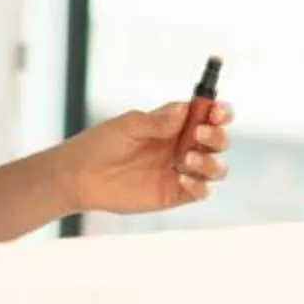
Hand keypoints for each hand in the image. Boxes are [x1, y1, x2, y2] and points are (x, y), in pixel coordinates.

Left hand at [61, 99, 232, 216]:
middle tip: (198, 133)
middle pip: (219, 141)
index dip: (221, 112)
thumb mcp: (129, 126)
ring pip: (216, 168)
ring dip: (210, 162)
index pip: (209, 114)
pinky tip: (180, 179)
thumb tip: (185, 110)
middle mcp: (184, 145)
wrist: (81, 175)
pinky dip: (199, 186)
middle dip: (217, 136)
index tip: (217, 112)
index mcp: (177, 123)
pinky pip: (200, 192)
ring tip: (186, 159)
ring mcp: (182, 171)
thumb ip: (158, 121)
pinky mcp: (175, 194)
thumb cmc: (104, 143)